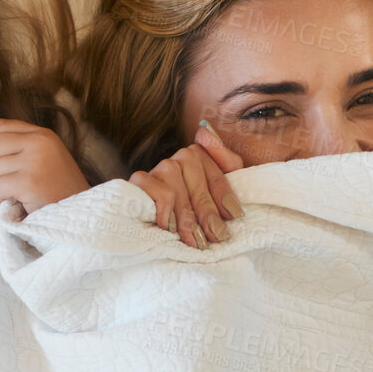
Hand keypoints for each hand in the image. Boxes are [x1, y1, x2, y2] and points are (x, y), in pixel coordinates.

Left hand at [0, 119, 88, 212]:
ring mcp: (36, 160)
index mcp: (42, 135)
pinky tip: (16, 204)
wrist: (81, 217)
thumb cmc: (57, 193)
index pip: (0, 125)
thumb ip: (17, 151)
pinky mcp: (31, 181)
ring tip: (12, 196)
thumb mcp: (42, 162)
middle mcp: (40, 142)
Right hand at [127, 121, 243, 248]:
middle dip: (207, 212)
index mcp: (199, 158)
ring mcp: (158, 169)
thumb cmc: (190, 214)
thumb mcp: (215, 189)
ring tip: (191, 240)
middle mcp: (178, 159)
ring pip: (177, 190)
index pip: (216, 175)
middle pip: (198, 185)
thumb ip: (225, 160)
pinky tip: (167, 228)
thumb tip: (204, 131)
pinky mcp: (139, 181)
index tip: (233, 216)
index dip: (224, 196)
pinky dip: (165, 212)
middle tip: (214, 236)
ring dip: (186, 217)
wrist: (145, 233)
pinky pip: (160, 194)